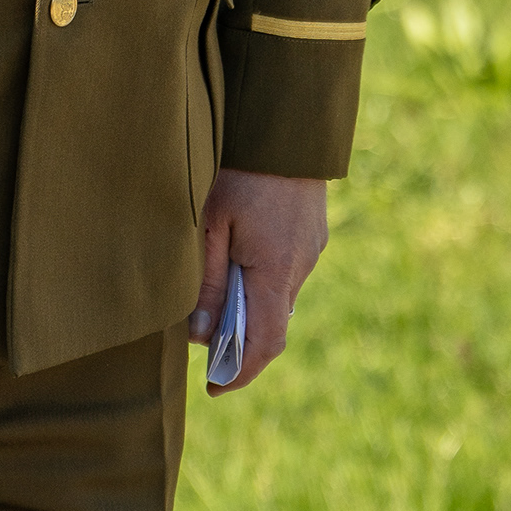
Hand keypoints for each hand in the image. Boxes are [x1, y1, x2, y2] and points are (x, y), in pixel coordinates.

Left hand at [188, 169, 327, 395]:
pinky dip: (263, 280)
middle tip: (203, 342)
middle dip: (240, 340)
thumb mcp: (209, 225)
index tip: (215, 387)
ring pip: (279, 295)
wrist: (284, 123)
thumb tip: (199, 335)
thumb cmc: (239, 171)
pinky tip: (238, 259)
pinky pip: (288, 270)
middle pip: (272, 322)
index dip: (241, 372)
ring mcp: (311, 247)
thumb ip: (208, 283)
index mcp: (277, 270)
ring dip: (252, 305)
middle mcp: (301, 265)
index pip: (265, 343)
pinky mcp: (312, 231)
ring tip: (215, 296)